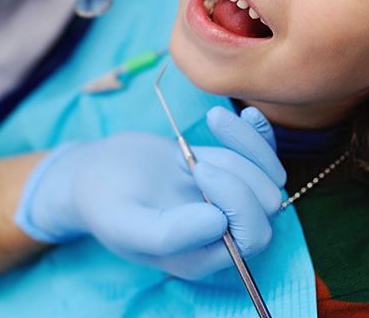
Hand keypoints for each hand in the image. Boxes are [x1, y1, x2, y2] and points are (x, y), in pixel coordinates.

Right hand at [16, 106, 285, 279]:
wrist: (100, 172)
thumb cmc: (105, 202)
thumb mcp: (124, 223)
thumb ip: (168, 234)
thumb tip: (220, 224)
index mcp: (205, 255)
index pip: (253, 234)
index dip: (237, 200)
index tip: (198, 168)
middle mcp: (226, 231)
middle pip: (267, 201)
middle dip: (235, 169)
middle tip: (184, 157)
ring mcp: (231, 198)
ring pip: (269, 173)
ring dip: (242, 144)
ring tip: (198, 135)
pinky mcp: (231, 169)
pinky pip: (264, 152)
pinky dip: (260, 132)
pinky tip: (247, 113)